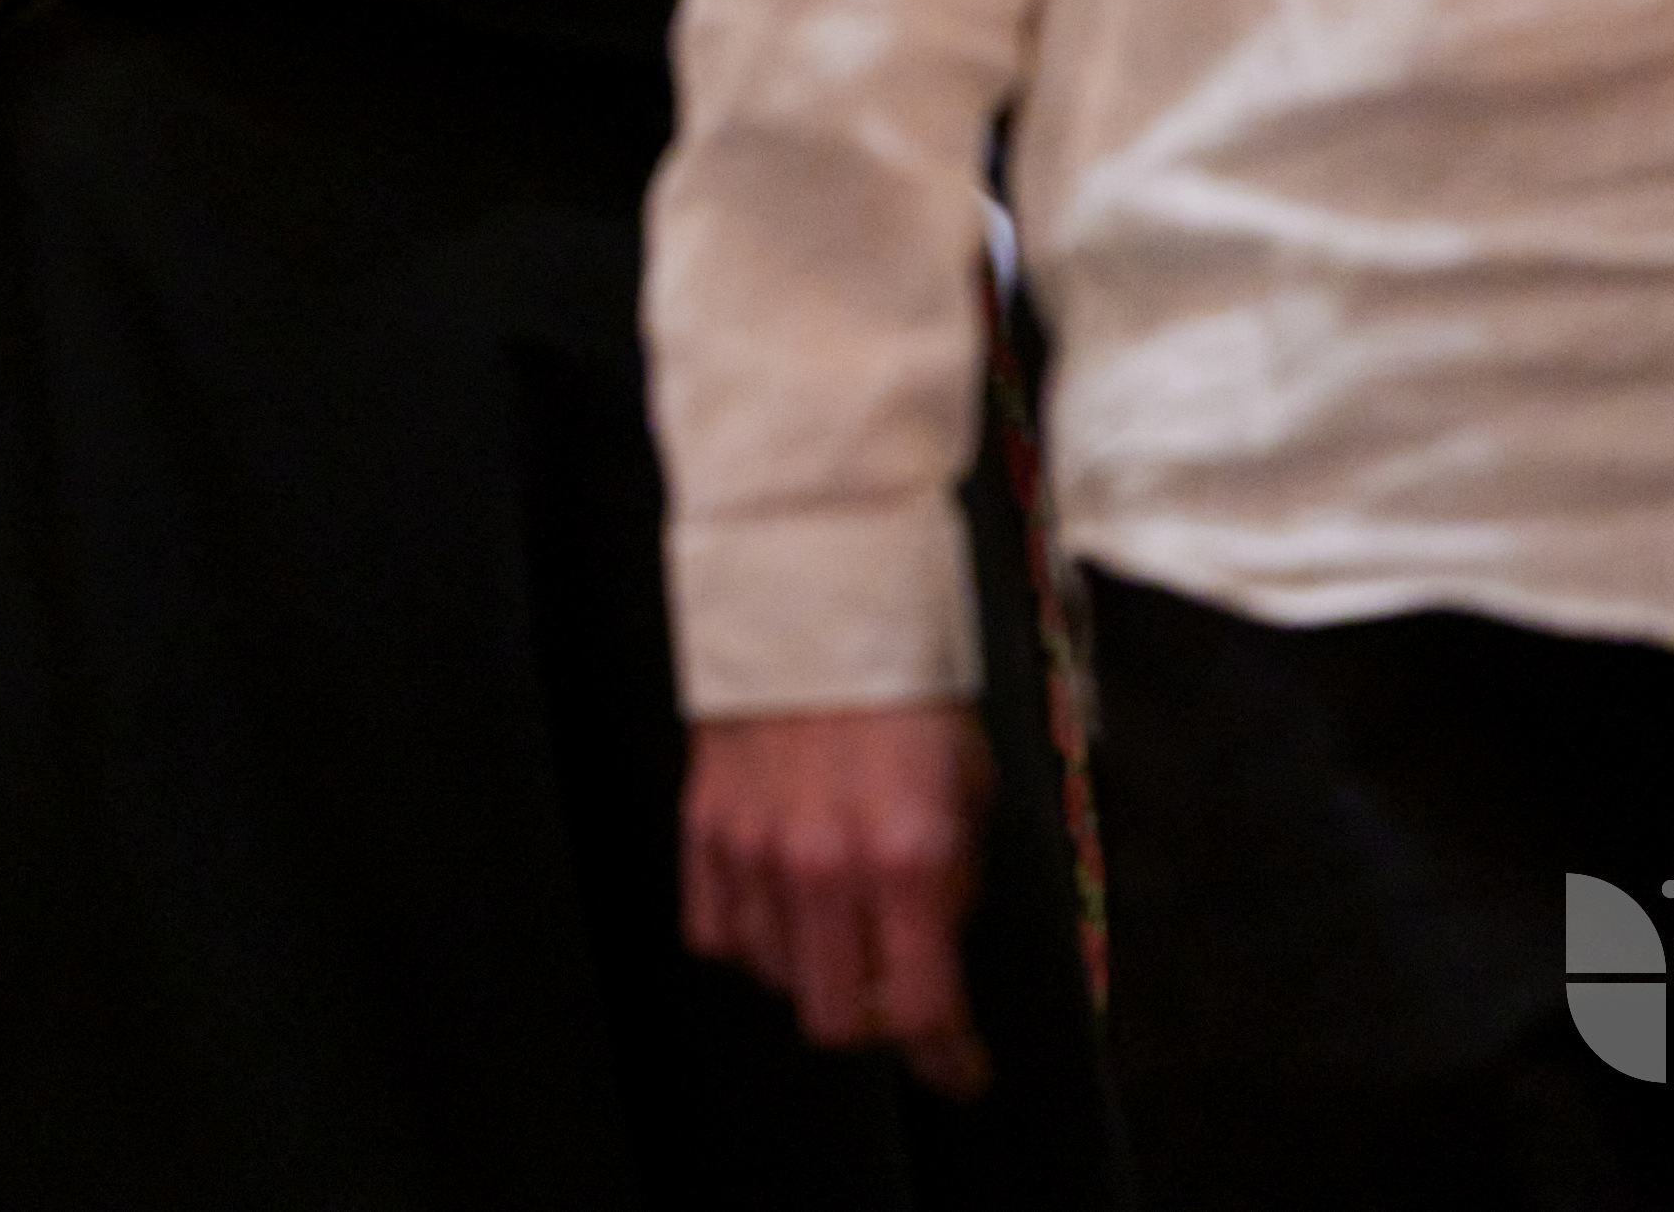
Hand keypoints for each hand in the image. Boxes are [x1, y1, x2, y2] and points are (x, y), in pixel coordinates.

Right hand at [683, 704, 994, 1098]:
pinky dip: (750, 933)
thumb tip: (934, 955)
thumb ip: (951, 884)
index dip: (946, 1057)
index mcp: (910, 854)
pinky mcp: (703, 826)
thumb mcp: (969, 787)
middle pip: (836, 1019)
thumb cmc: (905, 688)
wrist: (817, 604)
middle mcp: (826, 864)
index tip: (959, 1070)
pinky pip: (716, 932)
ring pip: (775, 979)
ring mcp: (754, 848)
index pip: (920, 1010)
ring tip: (837, 912)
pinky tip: (780, 897)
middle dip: (875, 1015)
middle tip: (894, 984)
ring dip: (812, 966)